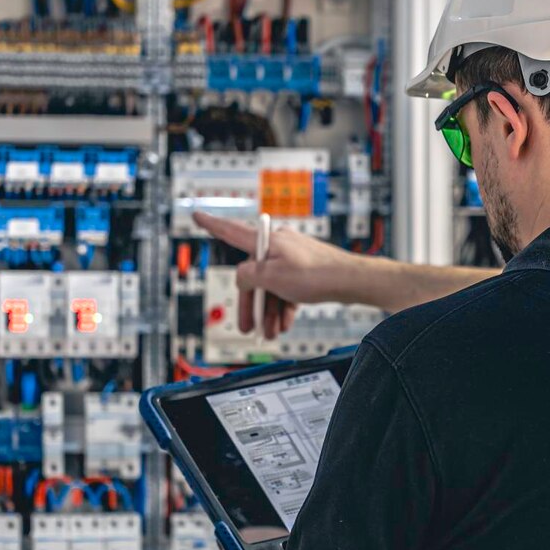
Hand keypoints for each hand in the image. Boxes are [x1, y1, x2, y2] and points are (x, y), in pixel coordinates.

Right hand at [193, 213, 363, 338]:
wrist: (351, 281)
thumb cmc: (316, 275)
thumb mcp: (271, 278)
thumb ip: (247, 276)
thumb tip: (242, 277)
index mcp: (266, 241)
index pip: (231, 231)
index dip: (212, 225)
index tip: (197, 216)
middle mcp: (277, 245)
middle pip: (253, 275)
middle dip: (251, 304)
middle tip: (248, 327)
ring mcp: (292, 257)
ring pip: (271, 286)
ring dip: (268, 311)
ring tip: (270, 333)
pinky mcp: (304, 270)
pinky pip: (287, 289)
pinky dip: (283, 307)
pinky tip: (284, 324)